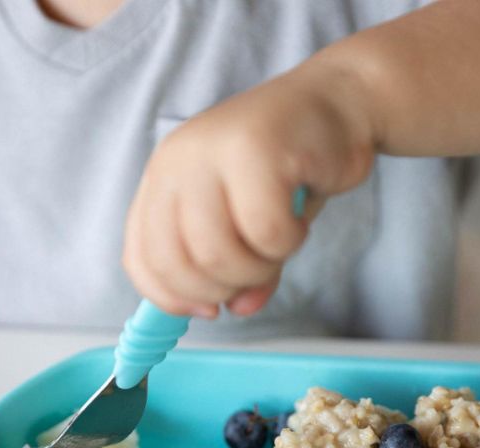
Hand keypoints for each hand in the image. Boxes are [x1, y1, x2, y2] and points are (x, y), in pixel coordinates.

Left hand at [122, 60, 374, 318]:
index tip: (210, 310)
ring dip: (260, 268)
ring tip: (282, 240)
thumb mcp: (252, 227)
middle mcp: (178, 162)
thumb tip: (239, 309)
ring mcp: (213, 152)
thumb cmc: (290, 170)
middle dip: (220, 289)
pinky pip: (266, 232)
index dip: (172, 298)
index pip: (141, 258)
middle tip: (256, 276)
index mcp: (163, 180)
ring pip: (219, 253)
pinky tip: (300, 217)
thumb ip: (239, 270)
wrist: (339, 105)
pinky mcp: (256, 149)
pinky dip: (290, 240)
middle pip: (178, 263)